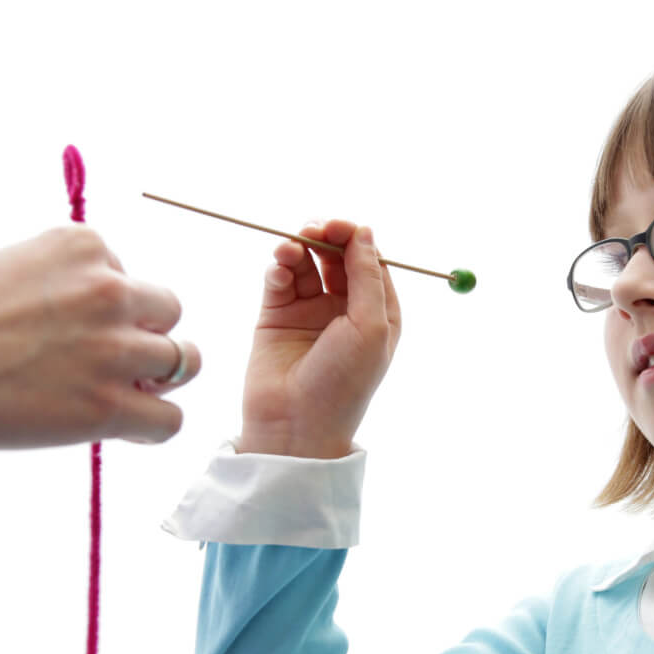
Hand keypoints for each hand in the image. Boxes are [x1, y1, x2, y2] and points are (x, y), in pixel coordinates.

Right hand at [0, 225, 199, 447]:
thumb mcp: (9, 270)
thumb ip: (61, 287)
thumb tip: (95, 329)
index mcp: (82, 245)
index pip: (128, 276)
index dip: (108, 312)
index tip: (69, 333)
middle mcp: (109, 287)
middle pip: (167, 312)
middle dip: (143, 338)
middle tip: (103, 366)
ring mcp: (113, 347)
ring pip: (182, 363)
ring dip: (154, 382)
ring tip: (113, 397)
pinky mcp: (107, 404)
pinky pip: (170, 420)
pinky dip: (151, 427)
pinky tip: (120, 430)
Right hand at [237, 220, 400, 458]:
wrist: (296, 426)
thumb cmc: (343, 384)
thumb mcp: (370, 328)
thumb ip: (368, 276)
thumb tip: (365, 232)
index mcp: (377, 313)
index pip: (370, 260)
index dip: (356, 238)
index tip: (341, 226)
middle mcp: (345, 309)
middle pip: (337, 255)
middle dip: (326, 236)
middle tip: (313, 229)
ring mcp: (310, 312)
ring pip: (306, 262)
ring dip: (298, 247)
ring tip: (288, 250)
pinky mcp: (276, 316)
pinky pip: (280, 278)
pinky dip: (279, 267)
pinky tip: (278, 272)